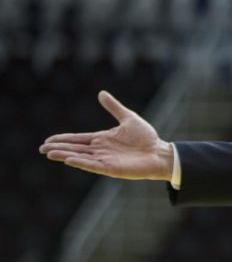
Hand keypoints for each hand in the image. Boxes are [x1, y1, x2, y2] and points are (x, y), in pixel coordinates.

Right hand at [39, 91, 173, 180]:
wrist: (159, 152)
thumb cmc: (146, 137)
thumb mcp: (128, 118)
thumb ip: (114, 107)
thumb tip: (101, 93)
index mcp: (102, 139)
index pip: (78, 139)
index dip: (63, 139)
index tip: (48, 140)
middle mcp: (101, 150)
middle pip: (75, 149)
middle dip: (59, 148)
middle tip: (42, 149)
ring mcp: (105, 160)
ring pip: (80, 157)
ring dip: (65, 155)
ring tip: (50, 154)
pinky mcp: (111, 169)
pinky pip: (93, 166)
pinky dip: (81, 163)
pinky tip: (69, 160)